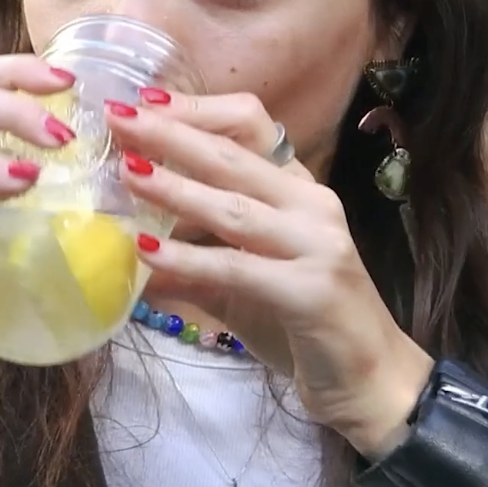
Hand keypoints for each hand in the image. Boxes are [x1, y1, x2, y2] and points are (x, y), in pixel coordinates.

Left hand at [108, 91, 434, 458]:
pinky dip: (191, 259)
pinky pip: (240, 267)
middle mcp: (313, 205)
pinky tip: (149, 254)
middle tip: (117, 119)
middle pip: (234, 155)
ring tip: (127, 175)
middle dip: (171, 134)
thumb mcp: (244, 283)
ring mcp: (318, 244)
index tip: (143, 105)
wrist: (370, 381)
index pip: (251, 123)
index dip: (196, 109)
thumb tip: (129, 247)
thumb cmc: (305, 325)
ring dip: (176, 189)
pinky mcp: (312, 290)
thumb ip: (196, 260)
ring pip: (236, 206)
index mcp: (298, 190)